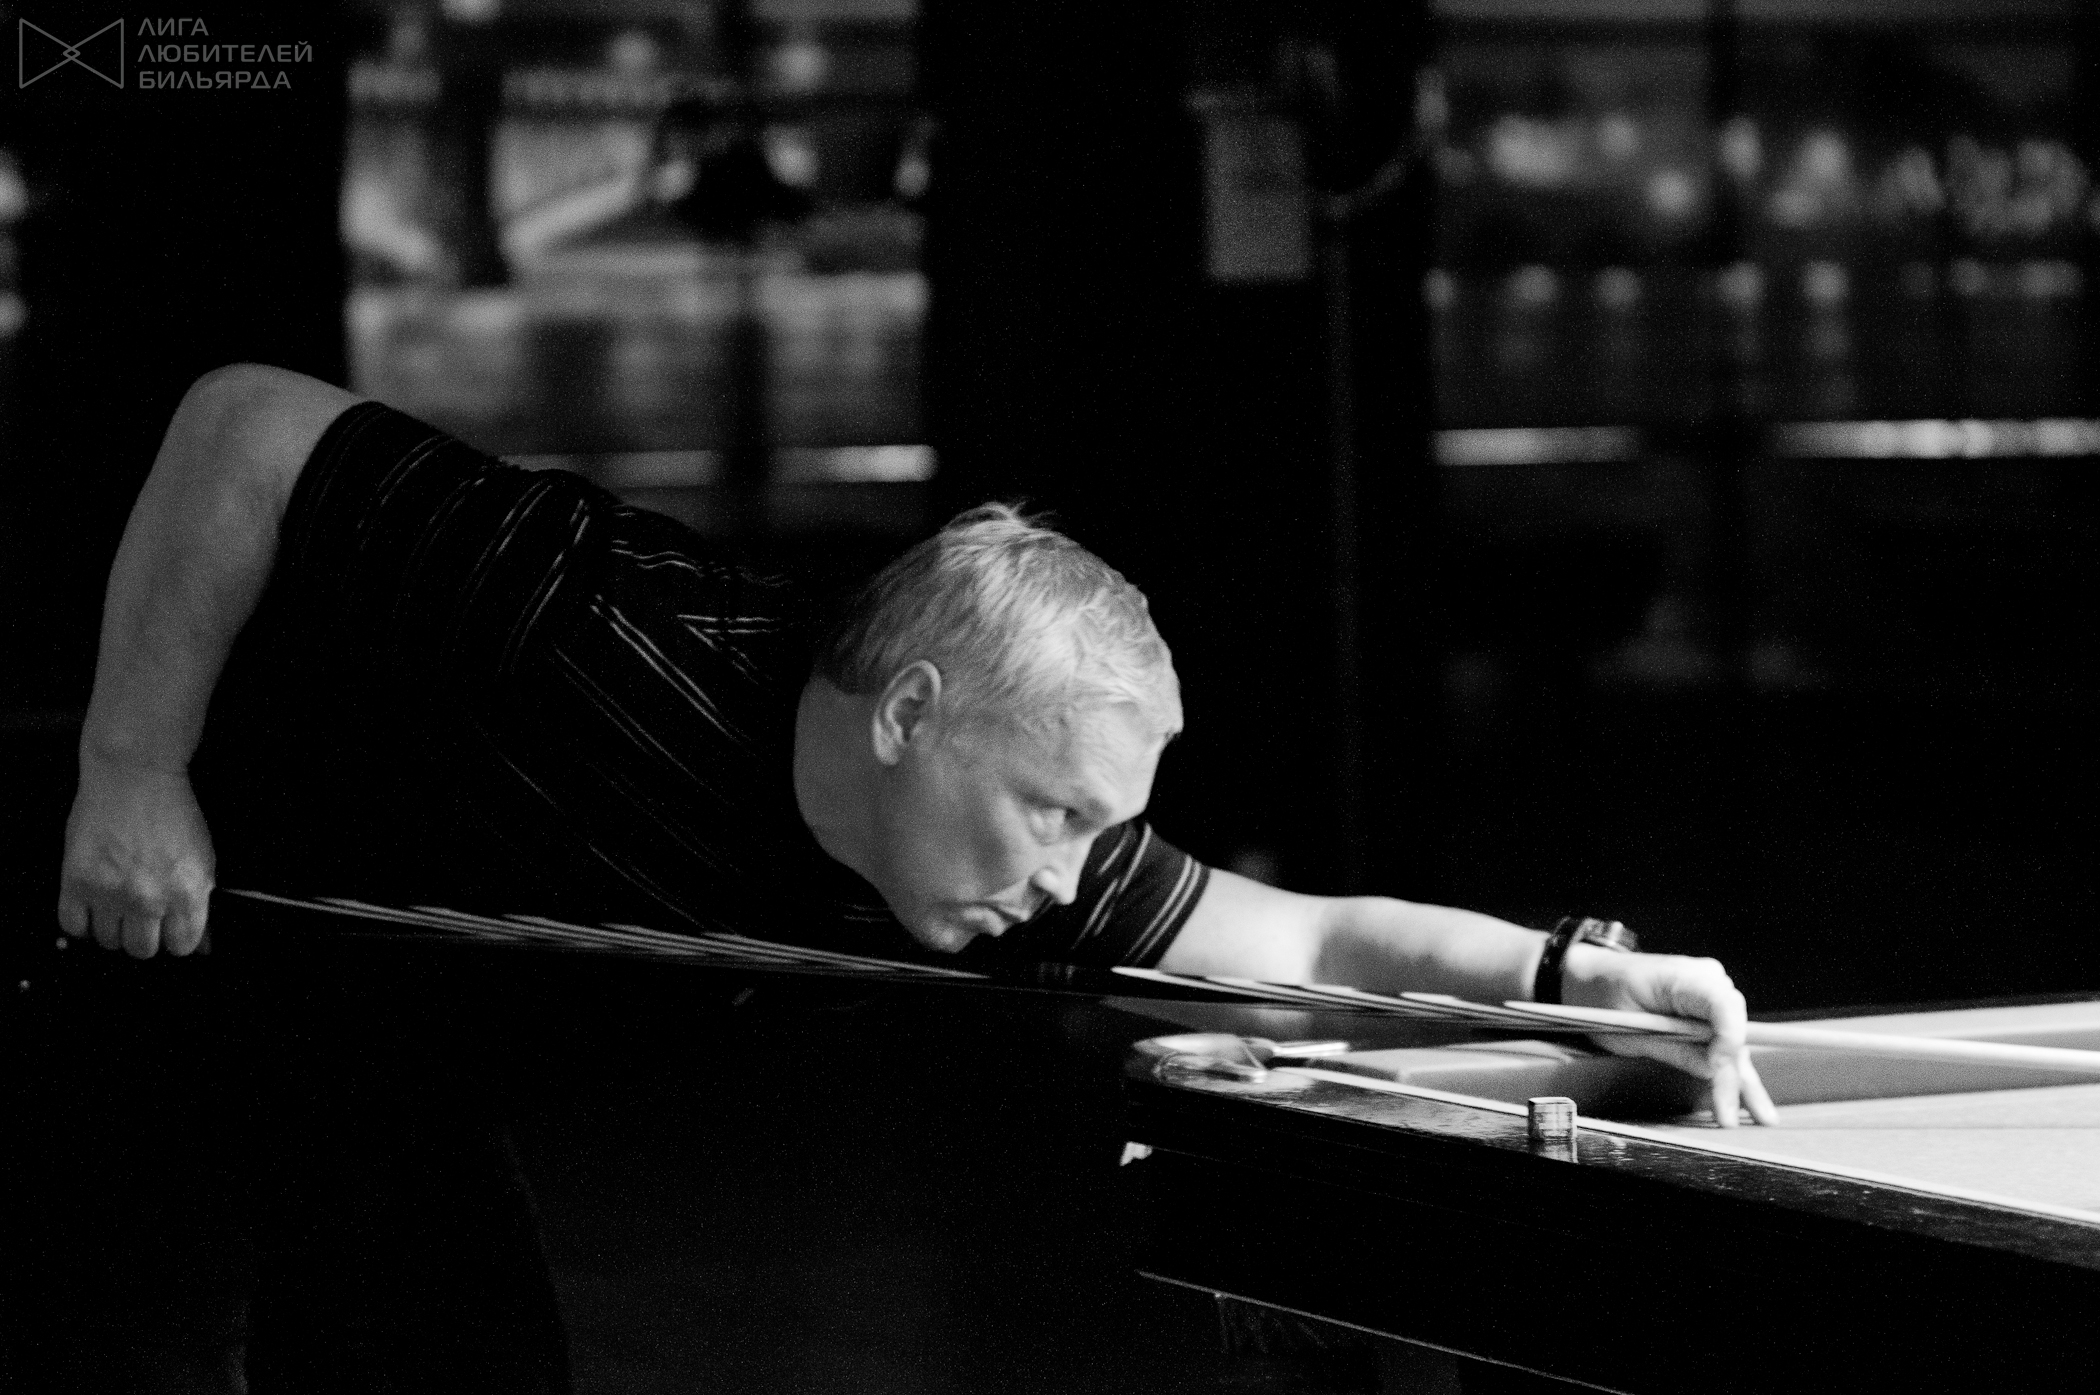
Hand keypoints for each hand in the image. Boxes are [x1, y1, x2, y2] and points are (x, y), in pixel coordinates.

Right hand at [57, 756, 215, 957]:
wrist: (135, 775)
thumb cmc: (172, 812)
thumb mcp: (203, 858)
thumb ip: (201, 902)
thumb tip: (201, 943)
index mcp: (187, 891)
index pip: (182, 946)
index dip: (175, 939)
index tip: (170, 930)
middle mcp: (149, 898)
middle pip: (142, 950)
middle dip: (144, 935)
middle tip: (142, 915)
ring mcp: (110, 892)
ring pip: (108, 942)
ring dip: (113, 928)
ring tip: (117, 905)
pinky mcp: (76, 880)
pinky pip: (73, 926)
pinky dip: (82, 921)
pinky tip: (92, 904)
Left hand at [1563, 946, 1778, 1127]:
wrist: (1593, 976)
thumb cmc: (1603, 997)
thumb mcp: (1629, 1028)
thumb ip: (1674, 1047)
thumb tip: (1713, 1071)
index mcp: (1683, 976)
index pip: (1724, 1005)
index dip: (1727, 1040)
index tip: (1717, 1070)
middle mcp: (1706, 981)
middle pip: (1732, 1031)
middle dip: (1733, 1074)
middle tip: (1729, 1115)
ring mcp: (1710, 995)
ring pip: (1734, 1042)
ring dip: (1743, 1080)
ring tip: (1762, 1117)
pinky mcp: (1707, 1012)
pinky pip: (1722, 1043)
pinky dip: (1731, 1071)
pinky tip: (1751, 1101)